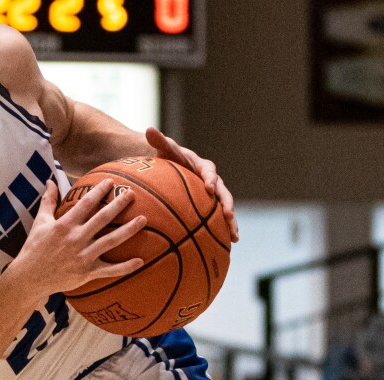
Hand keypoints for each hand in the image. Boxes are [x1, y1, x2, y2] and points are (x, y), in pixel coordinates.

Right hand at [11, 180, 145, 296]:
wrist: (30, 277)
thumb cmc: (34, 248)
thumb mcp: (40, 222)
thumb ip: (48, 201)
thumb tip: (49, 181)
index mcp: (65, 224)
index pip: (86, 203)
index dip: (99, 191)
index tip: (111, 182)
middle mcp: (76, 238)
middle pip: (102, 218)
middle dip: (118, 204)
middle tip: (132, 194)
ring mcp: (83, 256)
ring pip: (111, 241)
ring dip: (128, 230)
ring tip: (143, 219)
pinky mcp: (87, 273)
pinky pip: (110, 270)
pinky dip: (125, 267)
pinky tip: (140, 261)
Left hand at [146, 128, 238, 242]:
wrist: (171, 167)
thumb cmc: (167, 157)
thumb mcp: (163, 149)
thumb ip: (158, 141)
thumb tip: (149, 129)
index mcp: (201, 166)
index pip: (208, 171)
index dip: (210, 178)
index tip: (209, 187)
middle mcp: (211, 180)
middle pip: (223, 192)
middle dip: (227, 204)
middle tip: (228, 215)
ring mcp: (212, 194)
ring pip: (224, 208)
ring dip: (231, 222)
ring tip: (235, 237)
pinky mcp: (209, 206)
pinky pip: (217, 219)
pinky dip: (222, 230)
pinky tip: (226, 245)